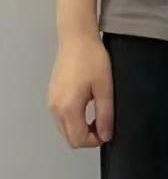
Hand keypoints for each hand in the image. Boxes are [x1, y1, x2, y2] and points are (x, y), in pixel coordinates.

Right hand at [48, 32, 113, 147]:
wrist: (77, 38)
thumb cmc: (93, 59)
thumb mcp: (104, 87)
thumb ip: (105, 114)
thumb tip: (106, 136)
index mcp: (68, 108)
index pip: (78, 140)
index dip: (95, 140)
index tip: (107, 129)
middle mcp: (55, 108)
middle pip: (69, 138)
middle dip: (86, 137)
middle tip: (102, 122)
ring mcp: (51, 101)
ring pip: (64, 129)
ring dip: (79, 128)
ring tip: (95, 114)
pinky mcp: (51, 94)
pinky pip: (60, 117)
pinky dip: (72, 119)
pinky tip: (84, 105)